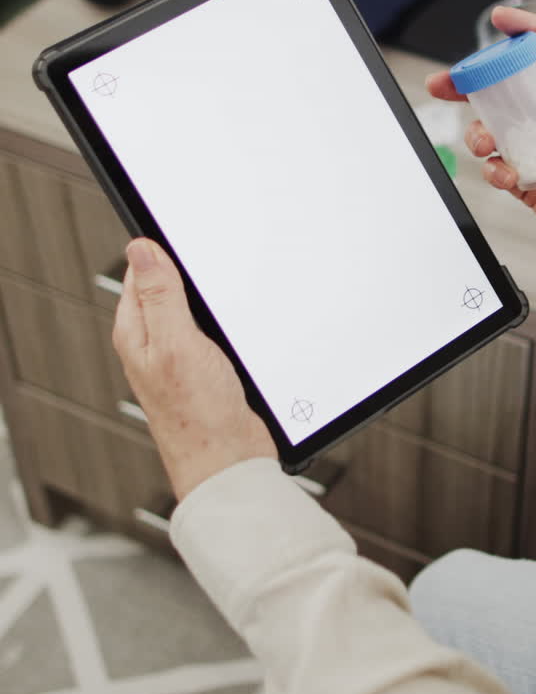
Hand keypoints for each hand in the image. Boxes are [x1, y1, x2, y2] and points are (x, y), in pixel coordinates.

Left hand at [113, 239, 276, 499]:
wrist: (229, 463)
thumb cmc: (196, 416)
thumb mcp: (176, 343)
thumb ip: (159, 296)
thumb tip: (141, 248)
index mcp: (135, 331)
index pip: (141, 271)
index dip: (162, 248)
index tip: (186, 230)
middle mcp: (153, 342)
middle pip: (168, 286)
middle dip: (190, 270)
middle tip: (214, 256)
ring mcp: (180, 356)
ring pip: (194, 308)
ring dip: (212, 297)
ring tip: (228, 286)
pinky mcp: (206, 369)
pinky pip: (213, 331)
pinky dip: (227, 321)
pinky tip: (240, 321)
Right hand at [427, 6, 535, 290]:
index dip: (531, 34)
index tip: (503, 23)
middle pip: (516, 91)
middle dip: (480, 84)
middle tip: (451, 83)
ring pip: (501, 132)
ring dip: (484, 133)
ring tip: (485, 142)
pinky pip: (503, 172)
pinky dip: (495, 172)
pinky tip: (505, 175)